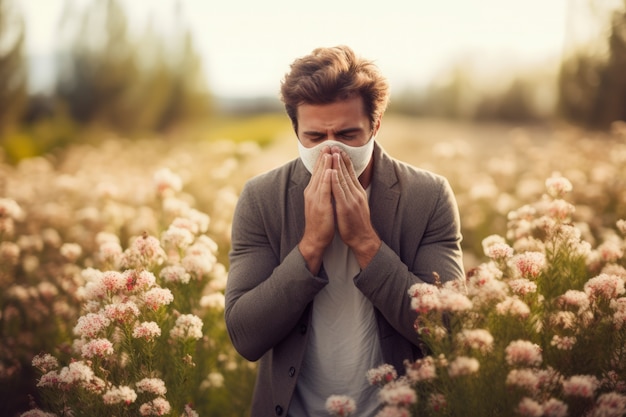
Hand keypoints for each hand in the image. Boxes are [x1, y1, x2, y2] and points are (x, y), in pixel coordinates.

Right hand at [298, 146, 334, 273]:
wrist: (315, 238)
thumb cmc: (320, 221)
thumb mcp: (321, 202)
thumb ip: (323, 190)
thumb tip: (328, 180)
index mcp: (313, 191)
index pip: (318, 172)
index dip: (322, 159)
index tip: (327, 147)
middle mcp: (312, 192)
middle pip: (318, 171)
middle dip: (323, 157)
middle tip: (328, 143)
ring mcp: (315, 198)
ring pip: (320, 178)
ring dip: (325, 164)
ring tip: (329, 152)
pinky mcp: (320, 205)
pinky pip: (324, 190)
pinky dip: (327, 179)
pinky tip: (330, 171)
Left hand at [330, 148, 380, 268]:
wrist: (362, 238)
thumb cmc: (357, 223)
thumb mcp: (356, 204)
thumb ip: (352, 193)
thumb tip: (347, 185)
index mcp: (357, 192)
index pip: (351, 173)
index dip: (345, 161)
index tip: (339, 149)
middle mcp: (356, 193)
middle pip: (347, 173)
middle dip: (340, 158)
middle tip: (334, 145)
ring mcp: (351, 199)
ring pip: (343, 179)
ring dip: (337, 165)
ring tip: (332, 153)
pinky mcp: (346, 207)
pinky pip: (339, 191)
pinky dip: (335, 180)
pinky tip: (331, 172)